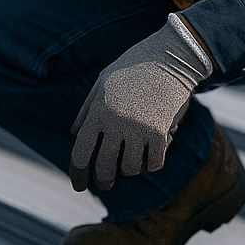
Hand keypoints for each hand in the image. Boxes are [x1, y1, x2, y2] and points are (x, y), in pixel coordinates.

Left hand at [69, 15, 213, 191]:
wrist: (169, 58)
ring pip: (129, 169)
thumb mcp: (102, 83)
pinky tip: (149, 159)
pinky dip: (150, 164)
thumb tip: (74, 135)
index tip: (79, 185)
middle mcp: (116, 124)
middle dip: (103, 181)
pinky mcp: (161, 133)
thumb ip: (86, 110)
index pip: (80, 153)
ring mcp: (139, 129)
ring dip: (128, 170)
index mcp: (98, 112)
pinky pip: (154, 163)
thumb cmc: (133, 68)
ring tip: (129, 165)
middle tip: (105, 184)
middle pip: (104, 167)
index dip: (77, 174)